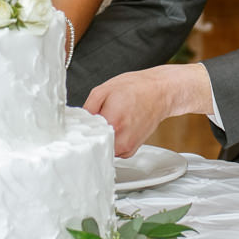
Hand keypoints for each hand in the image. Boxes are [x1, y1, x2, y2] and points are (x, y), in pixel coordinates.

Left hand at [84, 63, 211, 157]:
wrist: (161, 92)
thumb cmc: (136, 88)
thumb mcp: (104, 89)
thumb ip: (87, 108)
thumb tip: (78, 121)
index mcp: (112, 122)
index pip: (84, 134)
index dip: (80, 127)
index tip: (80, 124)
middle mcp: (121, 139)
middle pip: (93, 143)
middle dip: (91, 133)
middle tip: (94, 120)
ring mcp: (127, 148)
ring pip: (102, 148)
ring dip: (101, 138)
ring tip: (110, 120)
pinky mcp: (131, 151)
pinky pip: (113, 150)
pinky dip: (111, 140)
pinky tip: (118, 126)